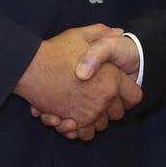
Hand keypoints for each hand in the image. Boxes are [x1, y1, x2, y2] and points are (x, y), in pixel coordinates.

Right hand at [16, 25, 141, 140]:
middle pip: (118, 113)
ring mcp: (88, 112)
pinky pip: (83, 134)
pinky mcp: (72, 122)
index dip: (128, 92)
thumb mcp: (82, 35)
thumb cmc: (56, 51)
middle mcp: (103, 98)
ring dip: (94, 119)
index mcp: (112, 78)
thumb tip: (119, 32)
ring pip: (101, 125)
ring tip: (82, 107)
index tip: (119, 90)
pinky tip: (71, 118)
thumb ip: (103, 33)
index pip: (135, 96)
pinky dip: (79, 129)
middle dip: (110, 107)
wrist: (30, 67)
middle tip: (97, 96)